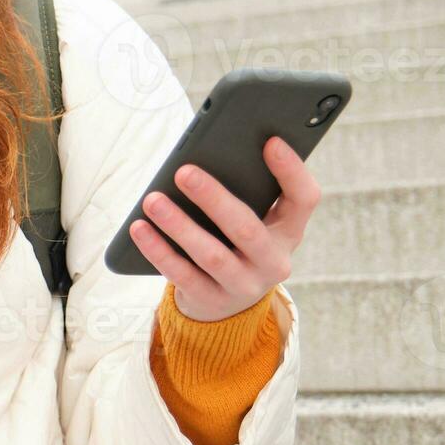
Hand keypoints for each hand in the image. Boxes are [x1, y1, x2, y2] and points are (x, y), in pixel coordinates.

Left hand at [127, 136, 320, 321]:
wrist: (228, 303)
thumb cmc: (236, 240)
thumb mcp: (254, 218)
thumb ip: (245, 190)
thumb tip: (205, 158)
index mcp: (289, 230)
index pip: (304, 199)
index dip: (292, 171)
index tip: (270, 141)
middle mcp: (274, 261)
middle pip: (247, 228)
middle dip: (214, 198)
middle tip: (184, 172)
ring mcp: (245, 285)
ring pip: (211, 255)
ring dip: (179, 225)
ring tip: (152, 200)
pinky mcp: (212, 300)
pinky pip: (183, 275)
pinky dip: (158, 250)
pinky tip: (139, 228)